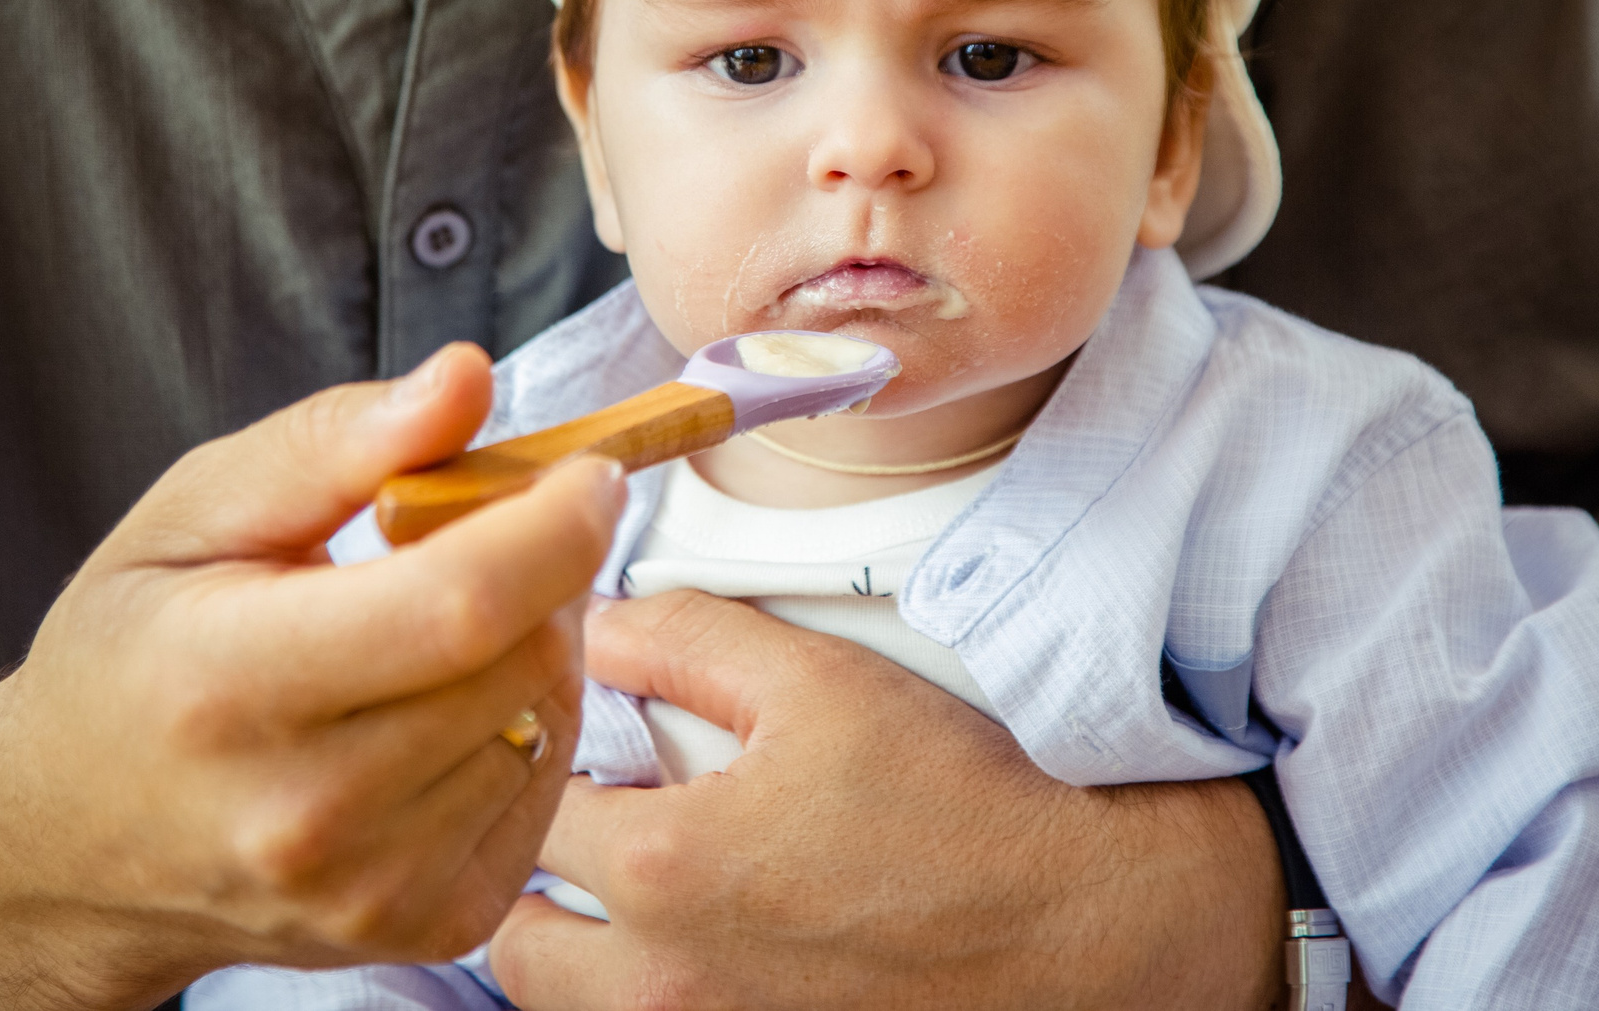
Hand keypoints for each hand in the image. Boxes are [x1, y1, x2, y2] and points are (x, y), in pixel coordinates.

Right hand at [0, 344, 625, 1010]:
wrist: (52, 851)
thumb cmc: (107, 668)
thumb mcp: (187, 516)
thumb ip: (329, 447)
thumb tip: (461, 381)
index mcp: (244, 685)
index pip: (461, 595)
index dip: (557, 510)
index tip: (594, 451)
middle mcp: (309, 805)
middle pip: (524, 660)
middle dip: (550, 566)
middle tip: (499, 514)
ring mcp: (363, 889)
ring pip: (548, 732)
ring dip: (543, 647)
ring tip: (449, 608)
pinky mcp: (409, 930)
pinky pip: (532, 811)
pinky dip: (527, 735)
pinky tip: (452, 700)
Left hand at [487, 591, 1285, 1010]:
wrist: (1082, 930)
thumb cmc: (961, 801)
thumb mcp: (821, 682)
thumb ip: (685, 639)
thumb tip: (591, 625)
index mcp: (667, 870)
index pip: (527, 809)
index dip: (540, 760)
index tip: (578, 740)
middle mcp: (665, 983)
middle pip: (517, 938)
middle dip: (533, 874)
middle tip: (587, 823)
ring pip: (566, 1006)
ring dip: (576, 948)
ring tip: (635, 890)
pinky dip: (645, 994)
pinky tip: (706, 943)